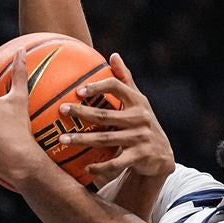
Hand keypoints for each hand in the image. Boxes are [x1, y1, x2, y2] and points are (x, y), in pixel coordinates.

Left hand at [56, 54, 174, 183]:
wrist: (162, 156)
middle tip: (61, 110)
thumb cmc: (141, 124)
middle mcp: (140, 118)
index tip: (79, 90)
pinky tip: (85, 168)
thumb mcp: (137, 102)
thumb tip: (113, 54)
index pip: (117, 86)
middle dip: (81, 111)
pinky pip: (115, 162)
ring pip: (105, 139)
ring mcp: (140, 138)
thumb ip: (125, 80)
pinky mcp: (139, 157)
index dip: (98, 86)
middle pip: (105, 114)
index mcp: (138, 102)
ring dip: (82, 140)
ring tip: (62, 139)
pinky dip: (100, 166)